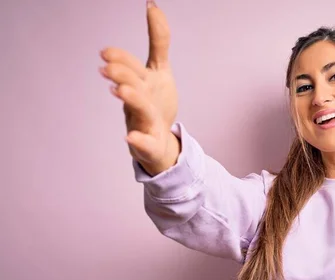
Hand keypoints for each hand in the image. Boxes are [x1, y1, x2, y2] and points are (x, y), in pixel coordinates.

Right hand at [99, 0, 178, 175]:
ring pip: (139, 108)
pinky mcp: (149, 141)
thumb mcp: (159, 70)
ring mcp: (143, 120)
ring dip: (130, 98)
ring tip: (120, 91)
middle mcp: (139, 99)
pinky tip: (130, 137)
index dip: (121, 59)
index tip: (105, 53)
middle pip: (133, 83)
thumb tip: (152, 6)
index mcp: (142, 82)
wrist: (158, 140)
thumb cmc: (154, 102)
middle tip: (107, 67)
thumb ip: (158, 40)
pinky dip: (137, 140)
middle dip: (122, 74)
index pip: (133, 65)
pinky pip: (144, 141)